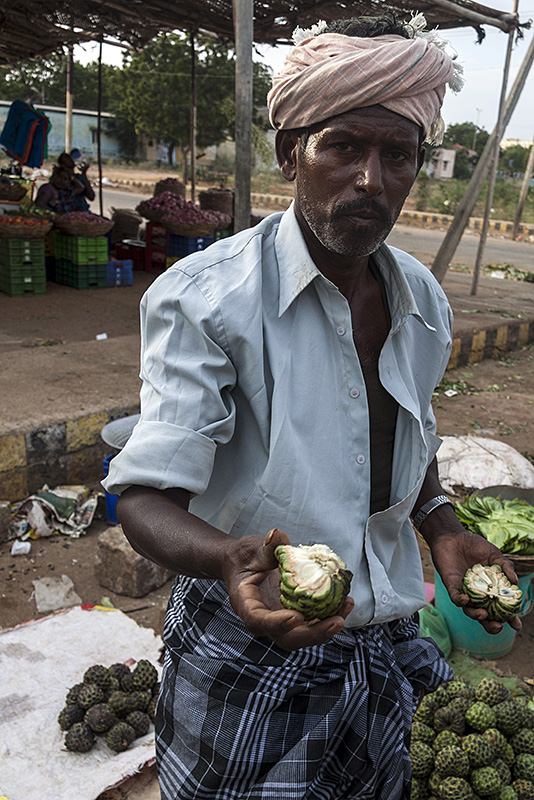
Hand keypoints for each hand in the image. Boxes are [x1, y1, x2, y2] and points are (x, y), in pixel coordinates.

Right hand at [222, 528, 353, 649]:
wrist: (244, 564)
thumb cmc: (244, 558)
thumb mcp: (251, 550)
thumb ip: (265, 547)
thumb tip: (277, 535)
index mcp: (246, 605)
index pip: (258, 621)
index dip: (277, 623)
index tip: (296, 617)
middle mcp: (264, 619)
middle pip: (288, 638)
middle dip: (314, 633)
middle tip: (336, 621)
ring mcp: (281, 620)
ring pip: (304, 635)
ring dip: (327, 627)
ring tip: (346, 606)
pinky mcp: (294, 615)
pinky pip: (312, 622)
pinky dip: (329, 615)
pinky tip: (344, 602)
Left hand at [430, 528, 521, 634]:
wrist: (453, 536)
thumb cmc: (475, 546)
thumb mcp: (495, 555)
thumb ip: (506, 567)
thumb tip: (516, 582)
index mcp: (490, 589)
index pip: (501, 607)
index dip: (509, 618)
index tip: (517, 625)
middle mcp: (478, 594)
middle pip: (485, 615)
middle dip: (491, 625)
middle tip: (499, 627)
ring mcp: (464, 591)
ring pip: (469, 610)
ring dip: (476, 615)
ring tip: (484, 614)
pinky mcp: (452, 586)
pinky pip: (455, 597)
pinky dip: (460, 600)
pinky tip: (466, 599)